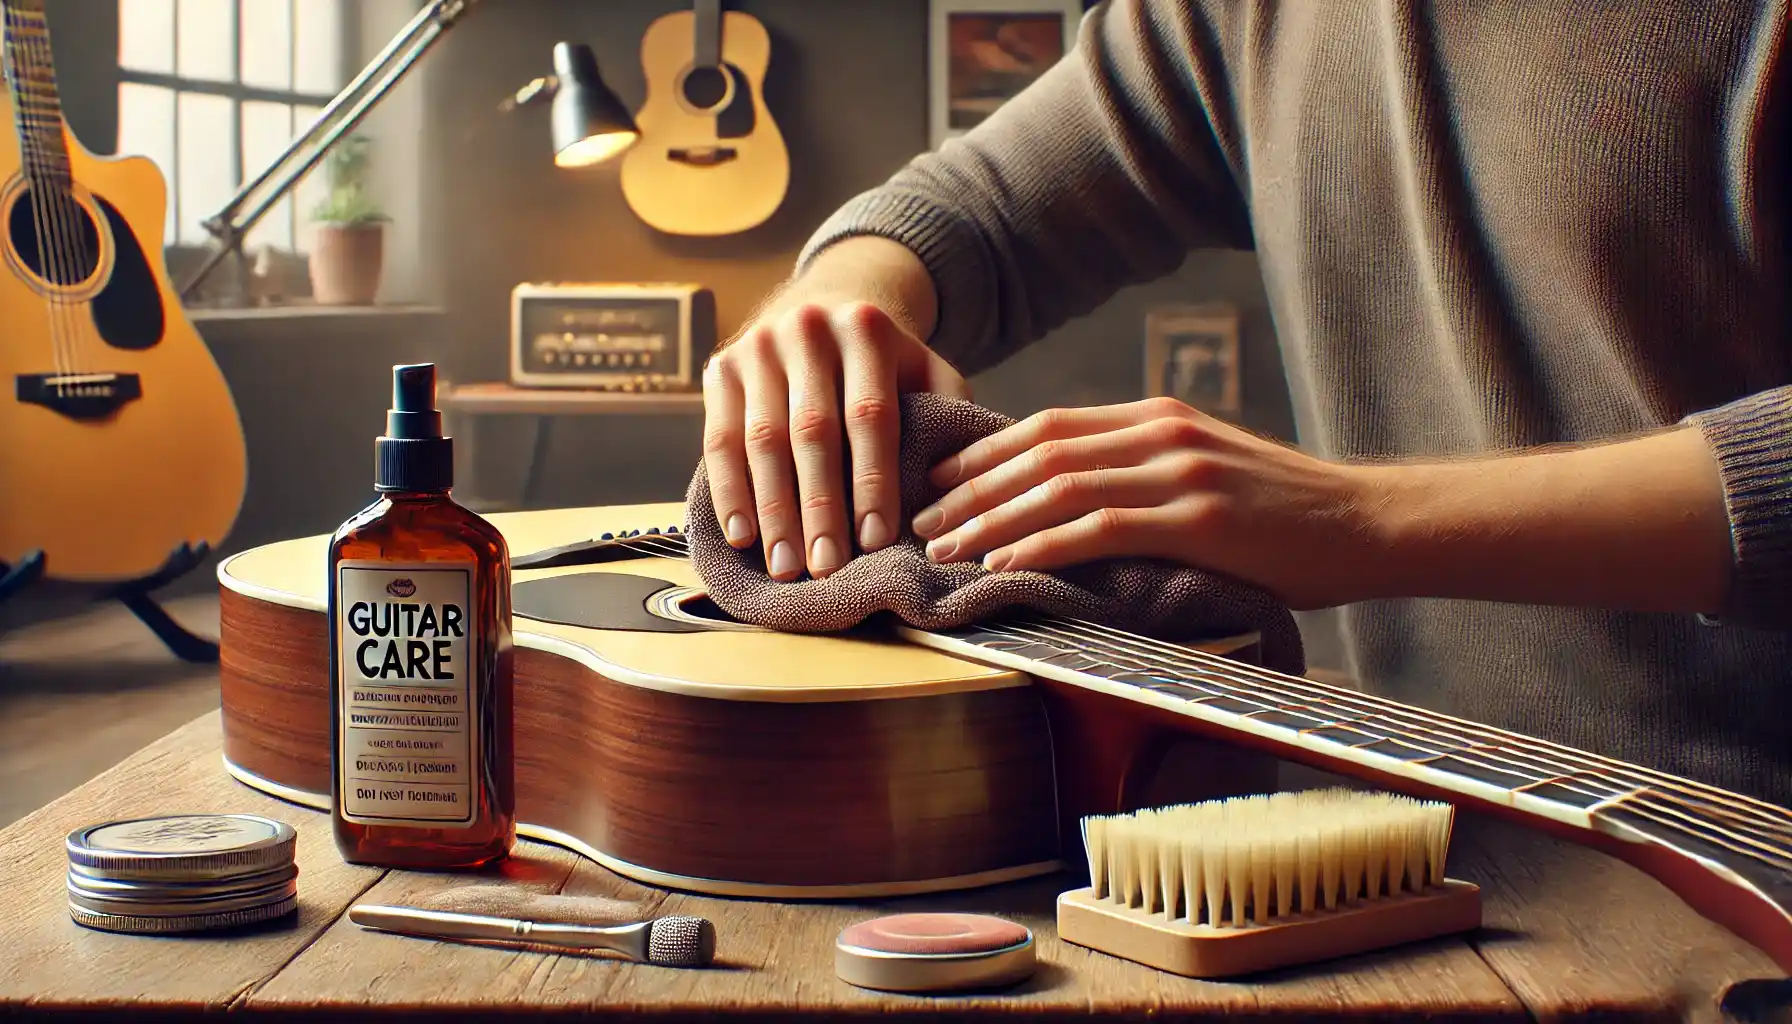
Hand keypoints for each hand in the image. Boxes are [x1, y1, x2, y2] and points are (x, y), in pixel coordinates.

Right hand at [702, 291, 967, 581]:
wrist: (823, 305)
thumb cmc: (884, 364)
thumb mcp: (927, 371)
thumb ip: (949, 417)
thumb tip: (959, 489)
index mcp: (867, 329)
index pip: (870, 415)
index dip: (873, 481)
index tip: (875, 541)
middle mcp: (807, 330)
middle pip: (812, 431)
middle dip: (820, 506)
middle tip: (826, 568)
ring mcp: (757, 347)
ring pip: (762, 439)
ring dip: (773, 510)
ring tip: (786, 565)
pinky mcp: (720, 368)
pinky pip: (719, 439)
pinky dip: (730, 491)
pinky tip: (743, 536)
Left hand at [907, 397, 1386, 609]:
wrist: (1370, 525)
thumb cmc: (1287, 517)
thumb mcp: (1207, 474)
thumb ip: (1144, 475)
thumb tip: (1070, 505)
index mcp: (1158, 418)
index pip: (1048, 426)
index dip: (984, 454)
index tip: (938, 483)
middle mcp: (1161, 432)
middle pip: (1038, 451)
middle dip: (970, 489)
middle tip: (920, 521)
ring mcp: (1181, 471)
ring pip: (1058, 486)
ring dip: (990, 520)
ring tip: (944, 549)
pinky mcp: (1200, 519)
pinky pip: (1099, 526)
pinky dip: (1041, 545)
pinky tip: (1002, 565)